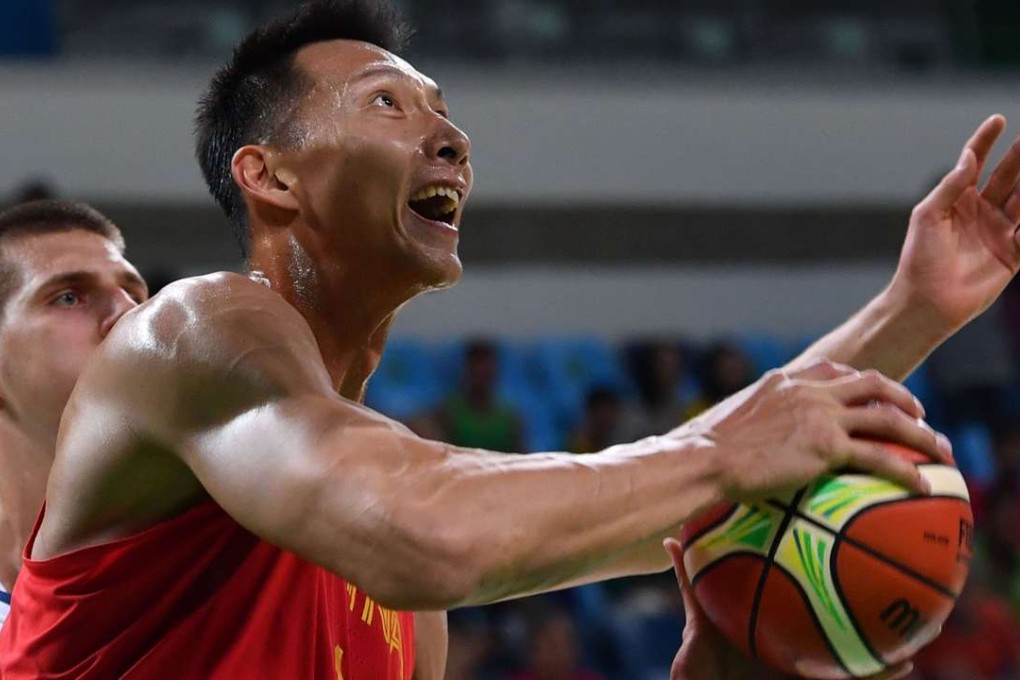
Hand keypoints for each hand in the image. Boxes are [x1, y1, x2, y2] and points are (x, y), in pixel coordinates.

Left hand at [664, 539, 913, 679]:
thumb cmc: (703, 665)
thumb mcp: (700, 616)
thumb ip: (692, 581)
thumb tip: (672, 539)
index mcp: (783, 614)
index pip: (812, 579)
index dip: (831, 557)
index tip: (848, 528)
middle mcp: (805, 633)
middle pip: (848, 603)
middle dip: (876, 586)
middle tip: (904, 559)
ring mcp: (817, 659)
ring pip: (866, 642)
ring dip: (897, 629)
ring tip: (929, 612)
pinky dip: (882, 673)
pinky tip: (905, 664)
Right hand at [683, 360, 950, 500]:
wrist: (703, 458)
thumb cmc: (703, 451)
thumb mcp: (728, 423)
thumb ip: (749, 424)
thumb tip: (739, 446)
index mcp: (784, 381)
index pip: (832, 369)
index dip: (858, 379)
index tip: (872, 391)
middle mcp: (808, 391)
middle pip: (870, 383)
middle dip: (902, 395)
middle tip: (920, 413)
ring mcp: (820, 416)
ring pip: (886, 416)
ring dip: (920, 432)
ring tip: (940, 450)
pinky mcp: (827, 446)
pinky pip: (879, 456)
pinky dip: (906, 469)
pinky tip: (921, 485)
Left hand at [891, 114, 1019, 332]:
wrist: (927, 302)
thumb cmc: (919, 259)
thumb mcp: (928, 216)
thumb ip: (950, 185)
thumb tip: (968, 155)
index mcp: (957, 201)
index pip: (975, 164)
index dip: (986, 141)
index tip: (998, 119)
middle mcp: (981, 212)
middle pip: (1009, 176)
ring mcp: (999, 232)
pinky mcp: (1014, 255)